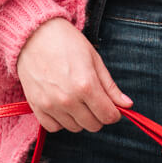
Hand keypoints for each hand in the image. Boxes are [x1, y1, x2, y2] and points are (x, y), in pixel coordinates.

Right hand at [16, 18, 132, 133]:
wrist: (34, 34)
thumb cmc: (66, 42)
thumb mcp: (94, 59)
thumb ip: (110, 86)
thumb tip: (127, 104)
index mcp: (86, 85)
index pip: (108, 116)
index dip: (114, 113)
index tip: (111, 106)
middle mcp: (69, 99)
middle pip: (93, 125)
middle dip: (98, 115)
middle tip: (94, 101)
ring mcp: (51, 104)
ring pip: (75, 128)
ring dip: (80, 118)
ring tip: (76, 99)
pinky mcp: (36, 106)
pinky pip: (54, 128)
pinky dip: (61, 121)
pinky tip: (62, 106)